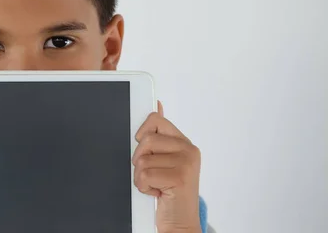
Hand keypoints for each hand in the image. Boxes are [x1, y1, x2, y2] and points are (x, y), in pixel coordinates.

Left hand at [132, 102, 201, 232]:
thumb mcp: (164, 160)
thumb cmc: (169, 192)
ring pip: (143, 159)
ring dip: (141, 177)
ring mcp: (186, 163)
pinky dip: (144, 187)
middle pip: (146, 139)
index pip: (156, 120)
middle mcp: (188, 150)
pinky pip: (144, 175)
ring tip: (155, 185)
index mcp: (184, 143)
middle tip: (150, 174)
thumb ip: (160, 135)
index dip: (142, 132)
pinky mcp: (179, 177)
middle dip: (139, 160)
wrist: (181, 222)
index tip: (142, 145)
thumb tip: (157, 106)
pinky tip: (157, 192)